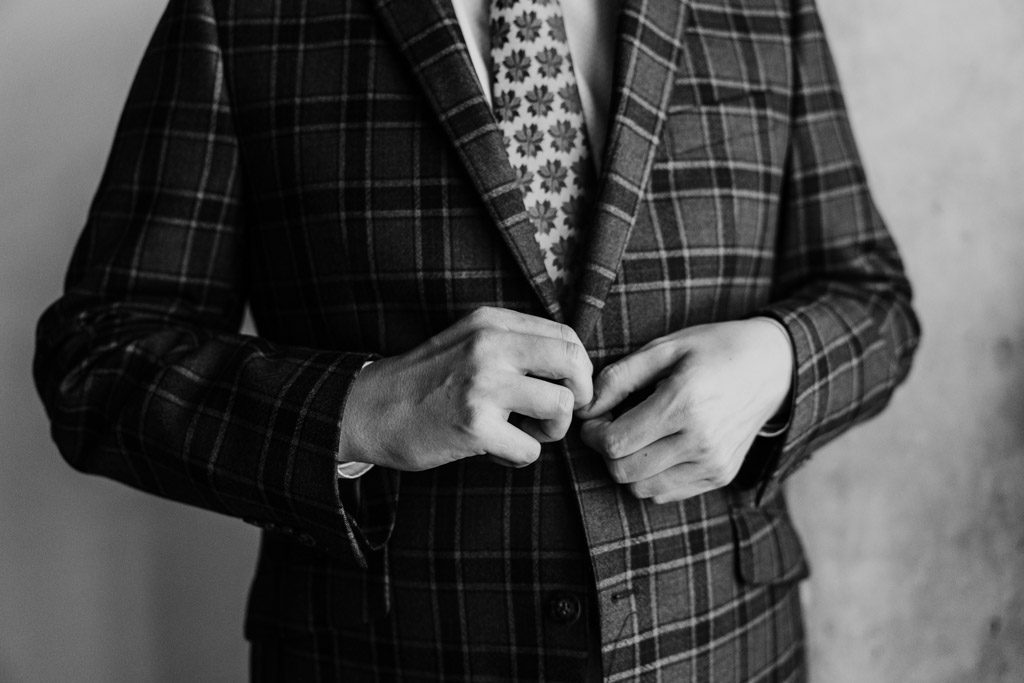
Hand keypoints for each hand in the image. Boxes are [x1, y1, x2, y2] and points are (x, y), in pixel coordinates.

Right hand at [339, 307, 592, 470]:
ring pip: (561, 407)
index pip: (566, 336)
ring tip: (524, 433)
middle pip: (574, 363)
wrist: (370, 409)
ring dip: (551, 431)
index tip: (567, 388)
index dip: (579, 368)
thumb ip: (513, 342)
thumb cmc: (426, 381)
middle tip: (558, 414)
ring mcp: (482, 386)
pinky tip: (494, 450)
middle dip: (580, 395)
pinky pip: (531, 449)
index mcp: (492, 323)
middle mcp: (490, 347)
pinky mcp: (474, 426)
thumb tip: (573, 365)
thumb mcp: (467, 340)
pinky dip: (518, 456)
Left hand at [576, 319, 792, 502]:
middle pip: (624, 471)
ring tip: (637, 437)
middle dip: (606, 452)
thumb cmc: (714, 349)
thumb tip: (587, 409)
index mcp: (684, 404)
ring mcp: (713, 464)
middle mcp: (700, 441)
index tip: (596, 418)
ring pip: (642, 489)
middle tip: (612, 427)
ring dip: (627, 467)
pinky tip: (658, 448)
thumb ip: (619, 377)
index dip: (593, 434)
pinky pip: (665, 494)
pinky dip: (650, 477)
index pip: (616, 443)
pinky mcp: (720, 476)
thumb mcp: (665, 347)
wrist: (773, 367)